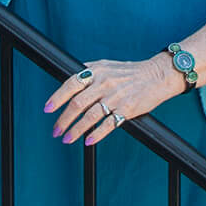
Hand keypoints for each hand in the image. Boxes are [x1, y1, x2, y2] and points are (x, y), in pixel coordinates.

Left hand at [43, 57, 177, 146]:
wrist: (157, 75)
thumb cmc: (131, 72)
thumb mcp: (107, 64)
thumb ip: (89, 69)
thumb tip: (70, 78)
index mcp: (97, 71)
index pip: (71, 84)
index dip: (57, 98)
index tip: (48, 109)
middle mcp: (104, 83)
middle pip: (77, 104)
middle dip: (63, 120)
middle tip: (56, 131)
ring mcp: (116, 96)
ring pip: (90, 116)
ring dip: (75, 130)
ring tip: (67, 139)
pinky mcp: (127, 109)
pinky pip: (108, 125)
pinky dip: (96, 134)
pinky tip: (88, 140)